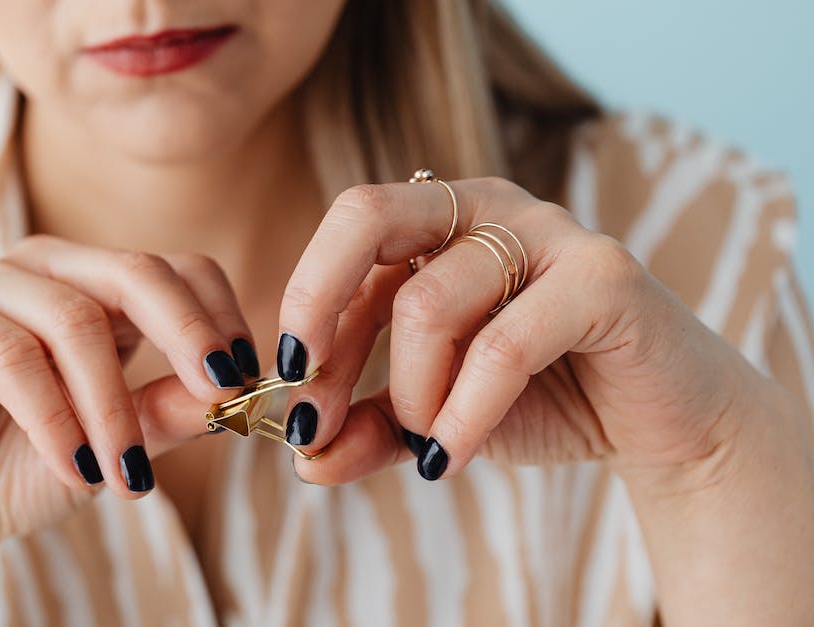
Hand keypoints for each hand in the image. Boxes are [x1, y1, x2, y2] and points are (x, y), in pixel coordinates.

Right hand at [0, 235, 257, 562]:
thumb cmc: (22, 468)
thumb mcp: (116, 443)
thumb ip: (169, 411)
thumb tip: (239, 394)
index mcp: (91, 285)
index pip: (175, 268)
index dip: (218, 317)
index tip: (247, 380)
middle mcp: (40, 267)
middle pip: (134, 273)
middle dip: (187, 337)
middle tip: (221, 395)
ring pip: (73, 320)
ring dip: (110, 407)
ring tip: (125, 477)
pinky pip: (8, 353)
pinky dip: (51, 416)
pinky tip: (73, 467)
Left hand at [273, 177, 766, 483]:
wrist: (662, 422)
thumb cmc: (540, 400)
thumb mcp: (434, 416)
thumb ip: (371, 428)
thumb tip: (305, 459)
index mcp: (437, 218)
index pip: (345, 240)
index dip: (304, 315)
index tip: (286, 392)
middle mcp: (485, 205)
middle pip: (365, 215)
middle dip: (316, 308)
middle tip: (309, 402)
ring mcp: (547, 231)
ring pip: (427, 304)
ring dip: (411, 395)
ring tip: (428, 444)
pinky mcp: (604, 277)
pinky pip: (503, 347)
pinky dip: (463, 414)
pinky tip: (449, 458)